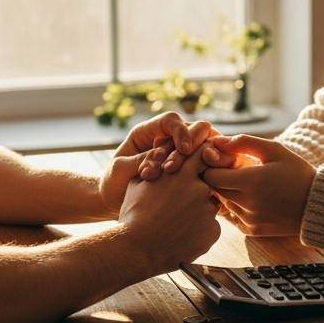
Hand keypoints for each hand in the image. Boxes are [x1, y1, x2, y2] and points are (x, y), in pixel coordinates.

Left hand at [98, 112, 216, 215]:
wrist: (114, 202)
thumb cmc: (113, 184)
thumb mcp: (121, 170)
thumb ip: (141, 160)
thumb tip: (162, 154)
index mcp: (148, 131)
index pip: (171, 120)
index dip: (181, 131)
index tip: (185, 151)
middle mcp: (167, 139)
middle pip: (194, 128)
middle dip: (194, 146)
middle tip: (179, 169)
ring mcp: (180, 154)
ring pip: (204, 146)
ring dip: (202, 161)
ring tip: (192, 181)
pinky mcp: (189, 169)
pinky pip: (207, 164)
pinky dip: (210, 172)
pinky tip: (206, 186)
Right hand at [118, 142, 221, 274]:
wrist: (137, 249)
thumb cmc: (133, 216)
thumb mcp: (137, 185)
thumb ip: (155, 169)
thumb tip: (161, 163)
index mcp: (183, 174)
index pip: (201, 155)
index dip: (200, 160)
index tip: (198, 166)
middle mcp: (201, 189)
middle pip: (206, 184)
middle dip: (196, 191)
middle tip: (178, 205)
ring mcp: (209, 211)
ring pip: (208, 207)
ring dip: (197, 212)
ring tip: (176, 225)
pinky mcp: (213, 232)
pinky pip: (210, 227)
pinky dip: (200, 231)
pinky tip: (182, 237)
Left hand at [200, 135, 314, 236]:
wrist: (317, 205)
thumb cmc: (297, 172)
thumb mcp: (274, 150)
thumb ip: (243, 142)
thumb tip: (216, 141)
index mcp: (251, 181)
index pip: (210, 175)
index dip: (213, 166)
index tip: (226, 161)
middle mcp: (247, 203)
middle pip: (214, 189)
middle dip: (220, 178)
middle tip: (237, 171)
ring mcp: (249, 219)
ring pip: (223, 202)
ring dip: (229, 192)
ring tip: (250, 185)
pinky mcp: (252, 230)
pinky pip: (233, 216)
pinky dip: (238, 206)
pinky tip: (255, 199)